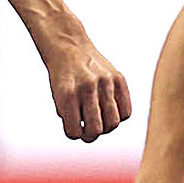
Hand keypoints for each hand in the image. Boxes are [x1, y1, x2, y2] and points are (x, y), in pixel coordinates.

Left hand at [35, 20, 133, 143]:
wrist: (69, 47)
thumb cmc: (62, 76)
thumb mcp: (58, 96)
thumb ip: (70, 116)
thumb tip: (89, 134)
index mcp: (67, 94)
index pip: (74, 131)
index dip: (74, 134)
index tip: (75, 128)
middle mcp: (87, 88)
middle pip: (96, 130)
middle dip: (91, 135)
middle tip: (88, 130)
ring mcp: (105, 82)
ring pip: (113, 122)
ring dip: (106, 128)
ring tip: (100, 120)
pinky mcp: (118, 78)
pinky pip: (126, 111)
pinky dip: (119, 117)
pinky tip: (110, 111)